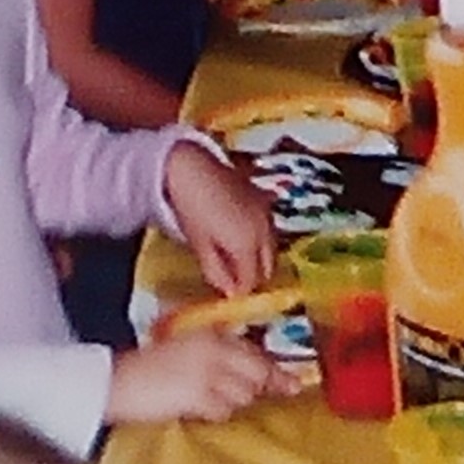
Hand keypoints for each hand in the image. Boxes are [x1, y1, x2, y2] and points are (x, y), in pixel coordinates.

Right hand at [103, 316, 290, 424]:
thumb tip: (251, 375)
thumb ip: (216, 355)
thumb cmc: (149, 365)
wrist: (120, 380)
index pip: (254, 353)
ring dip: (232, 402)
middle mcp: (215, 351)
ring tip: (207, 398)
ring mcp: (208, 373)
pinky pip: (222, 411)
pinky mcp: (199, 396)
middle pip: (257, 374)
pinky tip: (197, 408)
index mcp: (211, 335)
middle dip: (260, 388)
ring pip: (242, 395)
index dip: (276, 370)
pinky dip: (215, 413)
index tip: (294, 384)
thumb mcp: (186, 348)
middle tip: (258, 398)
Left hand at [160, 135, 282, 292]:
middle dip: (255, 278)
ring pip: (271, 249)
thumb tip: (229, 293)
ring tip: (238, 263)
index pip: (251, 281)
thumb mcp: (200, 245)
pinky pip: (268, 230)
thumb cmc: (192, 208)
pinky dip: (260, 241)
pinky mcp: (263, 199)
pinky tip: (242, 240)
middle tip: (236, 282)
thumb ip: (216, 272)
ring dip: (260, 260)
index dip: (241, 292)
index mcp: (248, 245)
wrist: (192, 166)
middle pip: (268, 267)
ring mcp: (266, 214)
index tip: (229, 297)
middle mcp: (264, 231)